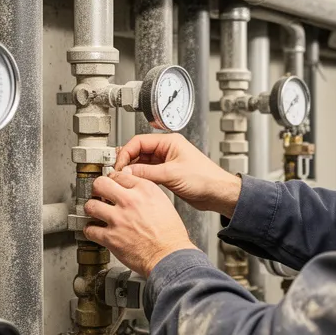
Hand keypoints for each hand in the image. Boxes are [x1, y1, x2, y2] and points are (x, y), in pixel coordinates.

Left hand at [83, 172, 196, 275]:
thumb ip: (145, 193)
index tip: (111, 185)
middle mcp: (130, 201)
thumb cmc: (170, 234)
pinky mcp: (110, 237)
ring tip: (96, 213)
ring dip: (92, 209)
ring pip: (90, 205)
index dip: (113, 180)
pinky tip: (96, 230)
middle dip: (97, 189)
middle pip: (100, 184)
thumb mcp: (163, 202)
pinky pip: (89, 229)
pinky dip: (91, 230)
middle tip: (98, 195)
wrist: (169, 256)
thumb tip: (132, 189)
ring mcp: (118, 219)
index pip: (119, 175)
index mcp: (145, 190)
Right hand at [114, 133, 241, 216]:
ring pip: (142, 163)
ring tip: (124, 180)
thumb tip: (126, 171)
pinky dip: (140, 178)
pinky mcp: (168, 174)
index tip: (118, 166)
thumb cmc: (205, 179)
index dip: (126, 153)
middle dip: (127, 162)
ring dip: (133, 170)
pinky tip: (135, 184)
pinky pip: (148, 173)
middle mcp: (167, 149)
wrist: (217, 193)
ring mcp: (167, 162)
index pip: (139, 141)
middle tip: (118, 173)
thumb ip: (147, 172)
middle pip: (139, 151)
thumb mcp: (171, 174)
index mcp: (169, 141)